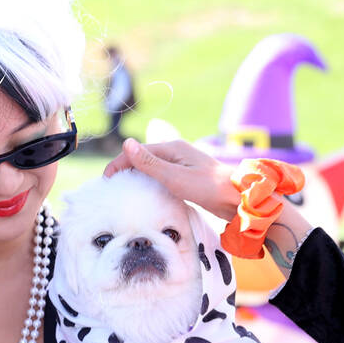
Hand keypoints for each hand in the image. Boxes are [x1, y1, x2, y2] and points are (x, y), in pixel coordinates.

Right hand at [104, 138, 239, 220]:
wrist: (237, 198)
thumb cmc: (208, 188)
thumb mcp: (174, 177)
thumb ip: (149, 163)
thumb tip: (126, 144)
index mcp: (173, 148)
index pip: (137, 151)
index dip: (119, 163)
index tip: (106, 180)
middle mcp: (177, 152)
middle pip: (144, 156)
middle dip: (125, 167)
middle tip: (111, 185)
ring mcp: (183, 164)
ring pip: (153, 167)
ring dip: (137, 175)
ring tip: (124, 189)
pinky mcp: (188, 176)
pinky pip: (163, 175)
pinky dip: (150, 181)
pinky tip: (147, 193)